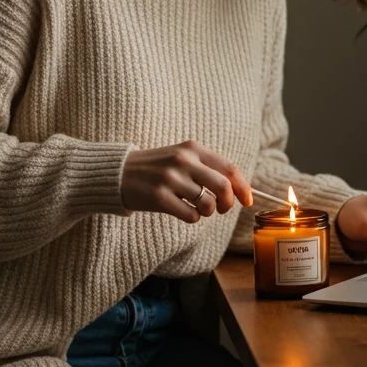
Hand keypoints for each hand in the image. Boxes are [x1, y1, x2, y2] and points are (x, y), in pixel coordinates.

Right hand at [120, 139, 253, 223]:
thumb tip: (238, 188)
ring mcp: (170, 179)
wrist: (119, 172)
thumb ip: (208, 167)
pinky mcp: (159, 197)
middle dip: (228, 203)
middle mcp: (183, 161)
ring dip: (208, 212)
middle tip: (222, 209)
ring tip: (197, 208)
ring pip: (208, 204)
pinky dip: (192, 218)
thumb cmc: (157, 168)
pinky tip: (182, 211)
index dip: (243, 187)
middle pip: (223, 187)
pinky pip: (191, 216)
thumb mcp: (182, 156)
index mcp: (192, 148)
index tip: (248, 200)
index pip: (229, 169)